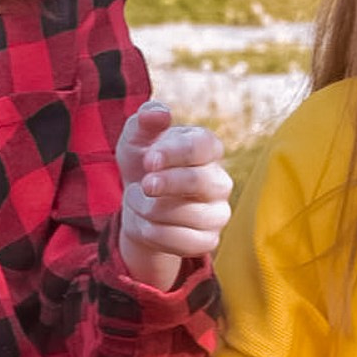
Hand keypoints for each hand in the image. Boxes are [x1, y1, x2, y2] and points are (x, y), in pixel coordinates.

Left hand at [116, 102, 230, 286]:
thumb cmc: (143, 164)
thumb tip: (160, 114)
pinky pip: (188, 243)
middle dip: (167, 184)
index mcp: (208, 149)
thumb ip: (145, 120)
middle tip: (144, 185)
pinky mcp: (209, 240)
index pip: (204, 146)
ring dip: (154, 211)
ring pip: (192, 215)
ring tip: (139, 203)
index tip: (148, 160)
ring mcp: (219, 213)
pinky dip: (159, 236)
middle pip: (202, 182)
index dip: (175, 153)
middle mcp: (220, 181)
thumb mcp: (136, 139)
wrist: (138, 204)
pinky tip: (147, 225)